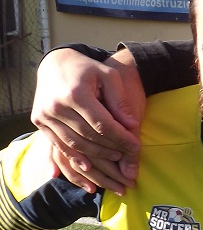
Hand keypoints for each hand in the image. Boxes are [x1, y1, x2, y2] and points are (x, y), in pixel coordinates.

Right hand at [31, 48, 144, 193]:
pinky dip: (74, 157)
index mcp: (75, 93)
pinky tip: (89, 166)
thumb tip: (132, 125)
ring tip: (115, 158)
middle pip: (88, 136)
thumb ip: (120, 100)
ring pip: (73, 144)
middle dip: (110, 148)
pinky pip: (58, 145)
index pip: (102, 124)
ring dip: (95, 155)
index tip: (135, 146)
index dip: (121, 137)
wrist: (56, 63)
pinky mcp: (38, 121)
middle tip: (127, 156)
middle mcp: (56, 106)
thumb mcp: (108, 76)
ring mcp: (44, 115)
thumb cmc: (88, 69)